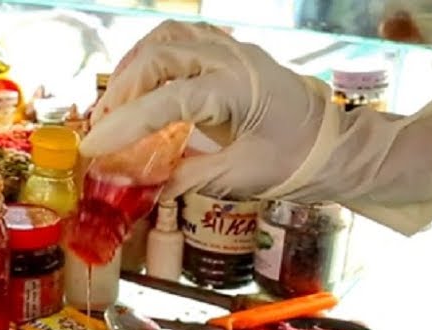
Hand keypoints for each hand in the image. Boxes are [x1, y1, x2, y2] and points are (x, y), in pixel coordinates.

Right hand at [82, 20, 431, 235]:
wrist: (339, 146)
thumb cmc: (298, 162)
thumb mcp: (241, 178)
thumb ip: (188, 178)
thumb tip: (144, 188)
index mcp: (238, 90)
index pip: (165, 101)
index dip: (123, 125)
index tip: (92, 148)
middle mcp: (233, 60)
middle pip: (158, 56)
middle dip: (120, 92)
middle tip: (100, 129)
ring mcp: (233, 50)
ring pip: (167, 38)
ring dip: (133, 68)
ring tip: (115, 104)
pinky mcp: (232, 53)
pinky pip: (183, 38)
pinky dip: (153, 56)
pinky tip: (140, 83)